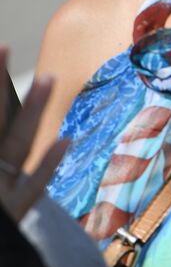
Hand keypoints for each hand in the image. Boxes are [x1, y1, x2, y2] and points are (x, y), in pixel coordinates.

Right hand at [0, 46, 67, 222]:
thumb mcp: (2, 186)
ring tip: (50, 77)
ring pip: (15, 147)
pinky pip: (31, 192)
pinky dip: (46, 167)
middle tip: (4, 47)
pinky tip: (67, 140)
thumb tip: (50, 137)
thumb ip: (9, 150)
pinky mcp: (11, 219)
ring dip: (31, 113)